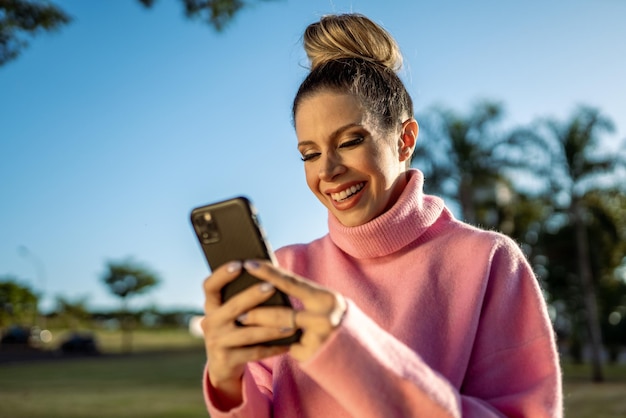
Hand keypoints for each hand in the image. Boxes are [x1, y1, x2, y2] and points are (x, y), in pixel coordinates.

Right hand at [201, 261, 292, 407]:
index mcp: (211, 305)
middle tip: (271, 286)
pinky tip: (289, 343)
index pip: (210, 286)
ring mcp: (216, 342)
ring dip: (271, 328)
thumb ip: (242, 297)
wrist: (223, 365)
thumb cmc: (235, 328)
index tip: (240, 264)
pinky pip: (254, 352)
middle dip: (253, 296)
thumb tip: (269, 276)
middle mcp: (210, 322)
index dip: (222, 274)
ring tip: (291, 322)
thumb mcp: (233, 313)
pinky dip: (273, 348)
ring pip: (248, 333)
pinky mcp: (226, 360)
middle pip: (232, 306)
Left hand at [239, 260, 346, 362]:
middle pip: (283, 313)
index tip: (249, 264)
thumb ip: (302, 295)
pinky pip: (288, 347)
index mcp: (327, 298)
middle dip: (257, 311)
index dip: (269, 272)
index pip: (292, 282)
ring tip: (242, 322)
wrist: (359, 350)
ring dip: (259, 328)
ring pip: (281, 331)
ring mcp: (320, 339)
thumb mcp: (322, 303)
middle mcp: (326, 318)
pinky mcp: (313, 356)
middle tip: (237, 309)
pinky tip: (265, 342)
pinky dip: (278, 343)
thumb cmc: (332, 318)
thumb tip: (268, 283)